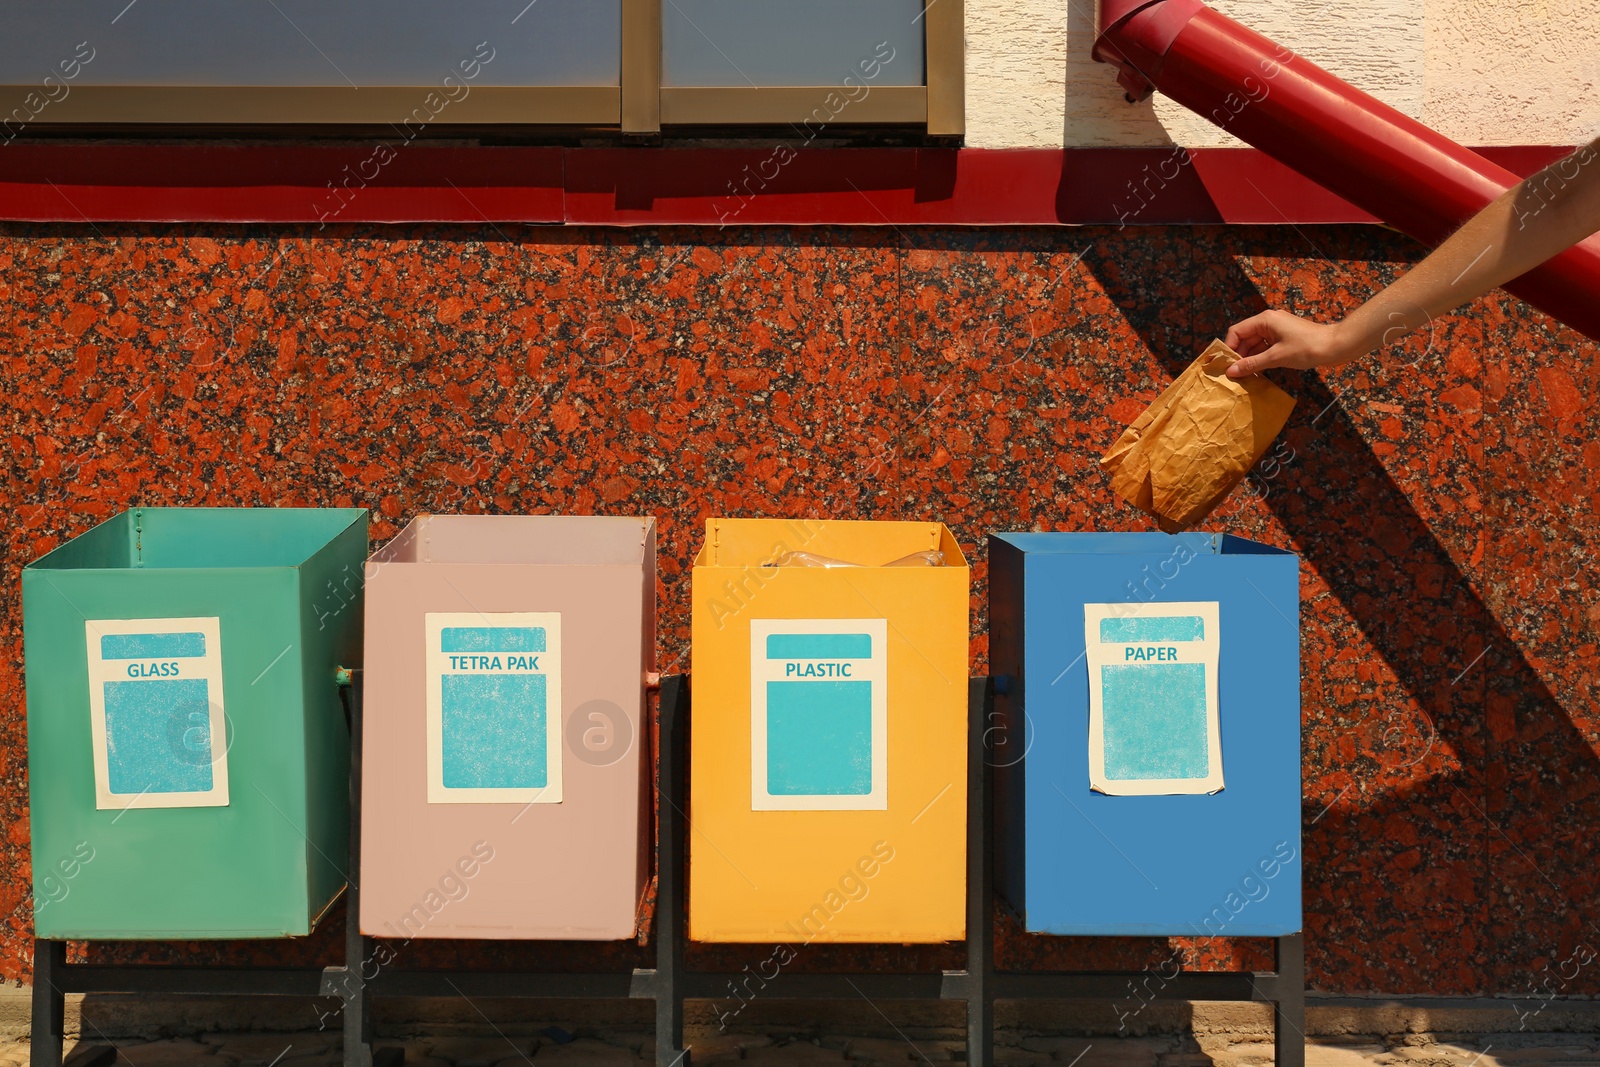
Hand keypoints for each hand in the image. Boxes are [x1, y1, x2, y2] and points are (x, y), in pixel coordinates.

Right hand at [1223, 310, 1361, 377]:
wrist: (1335, 346)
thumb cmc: (1307, 348)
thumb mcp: (1276, 357)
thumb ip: (1252, 364)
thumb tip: (1230, 371)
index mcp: (1264, 320)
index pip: (1236, 331)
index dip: (1229, 348)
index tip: (1226, 365)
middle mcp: (1268, 322)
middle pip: (1244, 338)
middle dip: (1239, 355)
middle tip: (1235, 374)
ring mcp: (1277, 330)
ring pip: (1255, 344)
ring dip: (1250, 359)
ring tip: (1245, 376)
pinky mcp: (1284, 338)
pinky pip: (1265, 347)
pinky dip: (1260, 358)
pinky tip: (1258, 372)